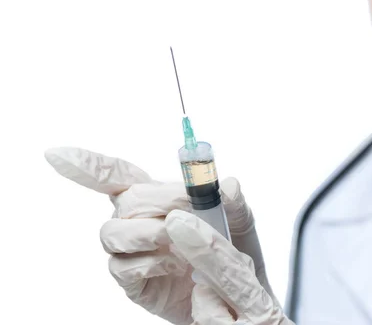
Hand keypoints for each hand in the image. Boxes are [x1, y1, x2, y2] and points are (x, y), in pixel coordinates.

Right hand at [44, 147, 275, 324]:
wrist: (235, 294)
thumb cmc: (231, 250)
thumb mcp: (240, 222)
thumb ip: (233, 202)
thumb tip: (229, 185)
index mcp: (155, 198)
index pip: (115, 174)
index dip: (87, 164)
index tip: (56, 154)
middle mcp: (136, 221)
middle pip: (124, 200)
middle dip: (156, 200)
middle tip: (187, 209)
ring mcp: (131, 251)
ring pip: (111, 233)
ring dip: (144, 231)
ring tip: (173, 237)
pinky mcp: (133, 281)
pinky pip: (122, 267)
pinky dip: (147, 262)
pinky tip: (172, 263)